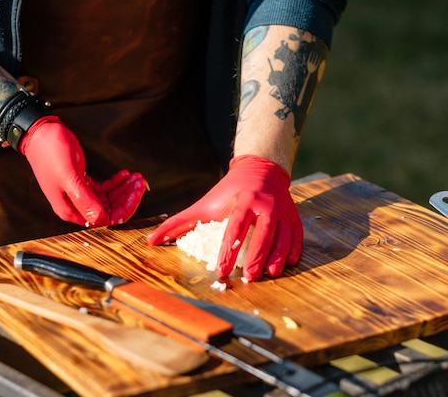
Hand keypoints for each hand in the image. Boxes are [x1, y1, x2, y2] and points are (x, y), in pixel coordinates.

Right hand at [21, 116, 146, 226]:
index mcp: (70, 209)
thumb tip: (101, 219)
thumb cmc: (51, 152)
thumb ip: (84, 199)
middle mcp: (75, 206)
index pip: (104, 219)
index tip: (137, 192)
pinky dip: (115, 182)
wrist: (39, 133)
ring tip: (136, 176)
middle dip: (127, 197)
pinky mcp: (81, 183)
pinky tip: (124, 174)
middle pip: (109, 210)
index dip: (124, 208)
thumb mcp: (69, 176)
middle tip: (140, 181)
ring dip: (124, 189)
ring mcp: (78, 194)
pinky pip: (103, 189)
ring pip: (108, 199)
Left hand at [147, 155, 301, 280]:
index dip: (229, 249)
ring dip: (277, 257)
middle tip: (248, 278)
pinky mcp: (294, 215)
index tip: (222, 269)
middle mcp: (265, 204)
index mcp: (243, 200)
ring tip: (269, 275)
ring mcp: (283, 209)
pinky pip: (297, 235)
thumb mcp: (204, 204)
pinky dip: (293, 250)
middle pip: (263, 233)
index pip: (236, 227)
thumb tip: (150, 241)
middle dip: (256, 256)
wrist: (260, 169)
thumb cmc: (228, 191)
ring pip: (283, 236)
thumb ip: (178, 223)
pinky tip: (289, 264)